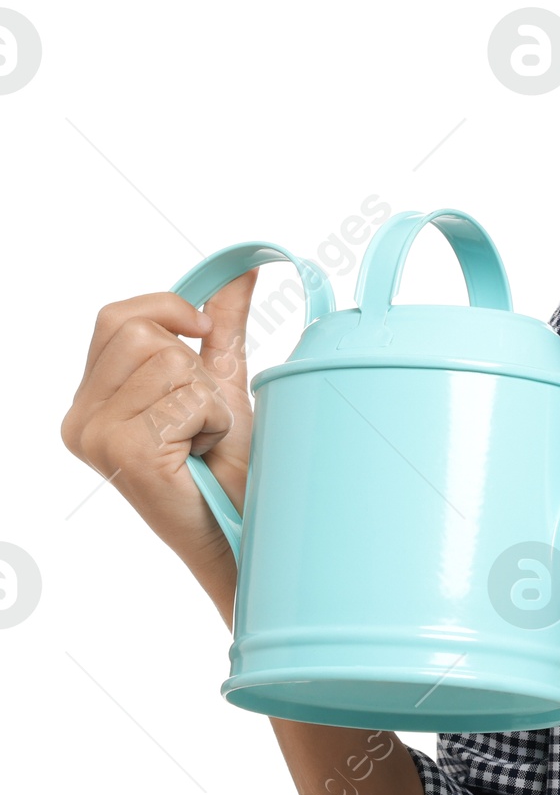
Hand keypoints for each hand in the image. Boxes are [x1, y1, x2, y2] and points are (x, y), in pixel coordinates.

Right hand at [60, 269, 259, 606]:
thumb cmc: (227, 462)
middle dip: (194, 366)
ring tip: (202, 437)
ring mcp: (96, 436)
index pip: (115, 317)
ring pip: (172, 364)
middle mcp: (81, 418)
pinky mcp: (125, 452)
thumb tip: (242, 270)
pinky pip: (187, 399)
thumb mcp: (223, 381)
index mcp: (92, 399)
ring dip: (209, 398)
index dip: (166, 308)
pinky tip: (202, 453)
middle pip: (145, 333)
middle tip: (199, 415)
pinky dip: (213, 421)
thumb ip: (222, 326)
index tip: (202, 329)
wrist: (239, 524)